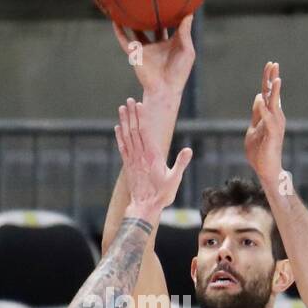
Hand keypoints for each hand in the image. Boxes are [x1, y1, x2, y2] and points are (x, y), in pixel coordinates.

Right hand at [112, 14, 194, 96]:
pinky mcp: (135, 53)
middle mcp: (157, 44)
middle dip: (151, 14)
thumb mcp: (187, 50)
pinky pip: (124, 40)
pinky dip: (119, 31)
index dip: (170, 13)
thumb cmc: (179, 72)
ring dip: (133, 20)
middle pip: (153, 25)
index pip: (170, 24)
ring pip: (137, 31)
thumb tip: (189, 13)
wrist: (164, 88)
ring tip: (129, 5)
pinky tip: (114, 20)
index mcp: (171, 43)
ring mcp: (145, 48)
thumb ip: (185, 32)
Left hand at [114, 97, 192, 216]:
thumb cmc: (162, 194)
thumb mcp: (175, 179)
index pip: (145, 132)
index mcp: (152, 156)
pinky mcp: (128, 165)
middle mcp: (140, 155)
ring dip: (124, 121)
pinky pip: (122, 147)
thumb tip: (189, 150)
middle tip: (129, 100)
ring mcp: (132, 160)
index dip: (141, 117)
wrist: (145, 207)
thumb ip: (181, 163)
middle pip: (134, 130)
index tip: (139, 105)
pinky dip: (119, 136)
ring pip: (127, 136)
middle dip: (132, 114)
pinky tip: (118, 127)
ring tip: (122, 108)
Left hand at [244, 61, 285, 190]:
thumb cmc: (260, 152)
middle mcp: (275, 118)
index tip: (270, 65)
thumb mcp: (254, 129)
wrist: (265, 170)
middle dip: (273, 79)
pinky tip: (261, 100)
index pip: (269, 94)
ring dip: (275, 92)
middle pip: (273, 95)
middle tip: (273, 63)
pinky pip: (268, 121)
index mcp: (269, 116)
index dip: (269, 79)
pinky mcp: (272, 136)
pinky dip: (264, 110)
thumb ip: (256, 114)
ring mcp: (275, 126)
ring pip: (274, 105)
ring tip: (276, 79)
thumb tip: (258, 97)